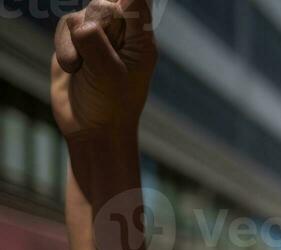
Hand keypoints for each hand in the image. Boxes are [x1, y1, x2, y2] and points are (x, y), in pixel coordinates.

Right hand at [50, 0, 155, 140]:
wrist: (93, 128)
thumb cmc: (110, 105)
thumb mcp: (108, 73)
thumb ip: (96, 41)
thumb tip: (81, 22)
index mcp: (142, 41)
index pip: (138, 2)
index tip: (117, 5)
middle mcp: (124, 35)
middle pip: (103, 4)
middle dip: (94, 27)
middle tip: (96, 57)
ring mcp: (99, 36)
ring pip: (78, 15)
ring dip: (74, 44)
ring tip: (82, 69)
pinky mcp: (76, 41)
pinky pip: (64, 27)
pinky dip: (63, 47)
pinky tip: (72, 69)